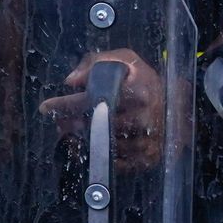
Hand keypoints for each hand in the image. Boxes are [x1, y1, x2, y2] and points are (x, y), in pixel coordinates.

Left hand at [37, 49, 176, 171]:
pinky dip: (96, 155)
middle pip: (92, 127)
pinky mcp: (147, 158)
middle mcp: (141, 119)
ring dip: (80, 140)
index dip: (64, 105)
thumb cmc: (143, 81)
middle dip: (69, 124)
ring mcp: (145, 142)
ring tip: (71, 131)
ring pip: (100, 147)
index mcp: (136, 92)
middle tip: (59, 121)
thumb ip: (95, 63)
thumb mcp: (124, 60)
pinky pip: (114, 162)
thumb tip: (71, 81)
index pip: (90, 100)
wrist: (176, 106)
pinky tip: (88, 144)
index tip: (46, 107)